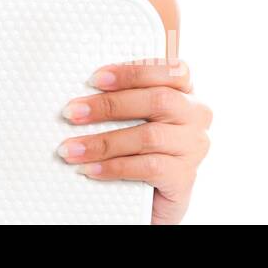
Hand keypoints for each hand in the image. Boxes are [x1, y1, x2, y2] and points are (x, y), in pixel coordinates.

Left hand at [56, 58, 210, 223]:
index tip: (95, 79)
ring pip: (149, 137)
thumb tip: (80, 97)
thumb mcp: (133, 117)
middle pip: (157, 100)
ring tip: (72, 149)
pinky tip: (90, 169)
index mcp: (184, 92)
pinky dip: (114, 167)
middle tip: (73, 113)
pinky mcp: (184, 178)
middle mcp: (195, 116)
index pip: (169, 70)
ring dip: (103, 142)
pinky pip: (148, 168)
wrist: (152, 197)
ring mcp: (193, 148)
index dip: (133, 72)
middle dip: (109, 105)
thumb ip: (120, 101)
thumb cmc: (137, 146)